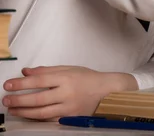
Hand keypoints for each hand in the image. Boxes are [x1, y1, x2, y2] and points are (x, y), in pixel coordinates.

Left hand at [2, 66, 137, 120]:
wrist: (107, 92)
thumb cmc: (88, 78)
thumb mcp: (70, 69)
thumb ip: (48, 71)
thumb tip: (26, 72)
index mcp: (67, 78)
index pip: (40, 81)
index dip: (22, 83)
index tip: (8, 85)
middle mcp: (67, 93)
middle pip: (38, 98)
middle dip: (19, 100)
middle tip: (6, 100)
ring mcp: (69, 107)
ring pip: (42, 112)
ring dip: (24, 112)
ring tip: (12, 109)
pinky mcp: (70, 118)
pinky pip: (50, 119)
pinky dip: (36, 118)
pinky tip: (28, 116)